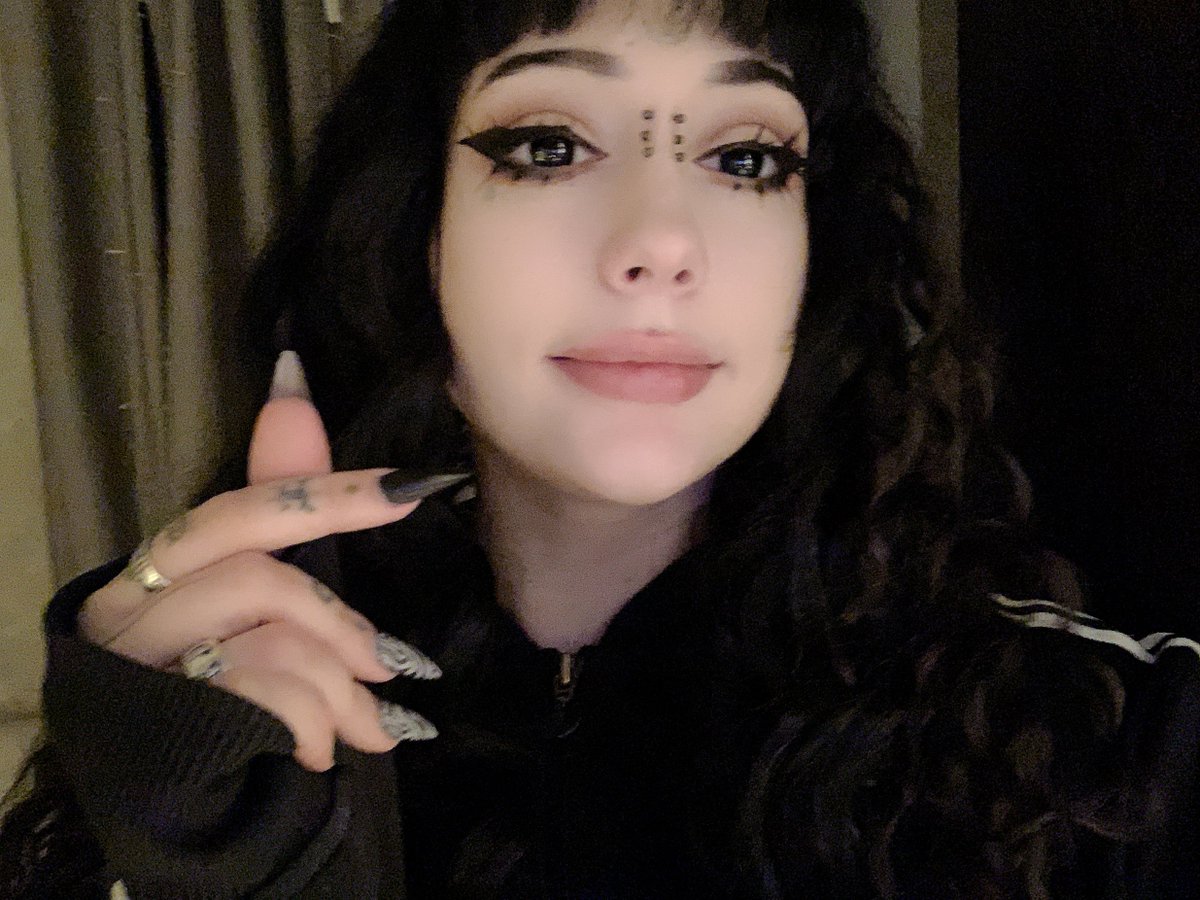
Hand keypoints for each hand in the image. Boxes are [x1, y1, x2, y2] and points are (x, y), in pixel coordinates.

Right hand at [78, 352, 458, 770]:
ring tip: (369, 726)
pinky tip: (326, 751)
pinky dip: (317, 724)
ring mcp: (139, 673)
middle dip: (340, 620)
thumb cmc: (231, 685)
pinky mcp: (163, 731)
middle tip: (394, 664)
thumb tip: (294, 395)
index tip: (414, 487)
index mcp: (155, 569)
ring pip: (272, 640)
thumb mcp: (267, 599)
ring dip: (340, 688)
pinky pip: (268, 698)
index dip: (331, 498)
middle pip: (256, 577)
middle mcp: (126, 613)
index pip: (243, 512)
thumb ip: (281, 504)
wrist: (186, 804)